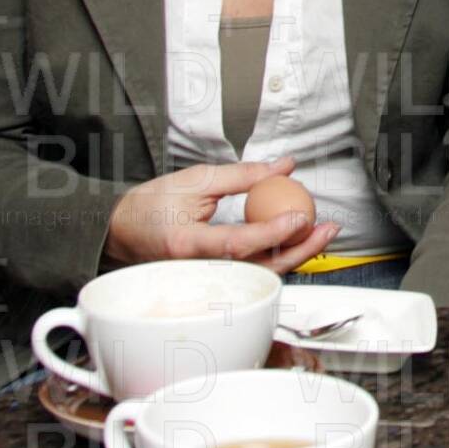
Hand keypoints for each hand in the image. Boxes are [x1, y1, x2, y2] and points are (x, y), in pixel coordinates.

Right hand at [103, 157, 339, 273]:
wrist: (121, 234)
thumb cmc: (150, 207)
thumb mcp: (194, 180)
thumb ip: (241, 175)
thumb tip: (281, 167)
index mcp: (187, 244)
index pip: (238, 243)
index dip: (273, 232)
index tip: (301, 217)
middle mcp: (198, 270)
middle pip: (258, 268)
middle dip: (300, 251)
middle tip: (327, 229)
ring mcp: (207, 279)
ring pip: (261, 274)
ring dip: (296, 255)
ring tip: (321, 233)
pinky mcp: (215, 280)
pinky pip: (253, 272)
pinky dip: (278, 256)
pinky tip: (296, 241)